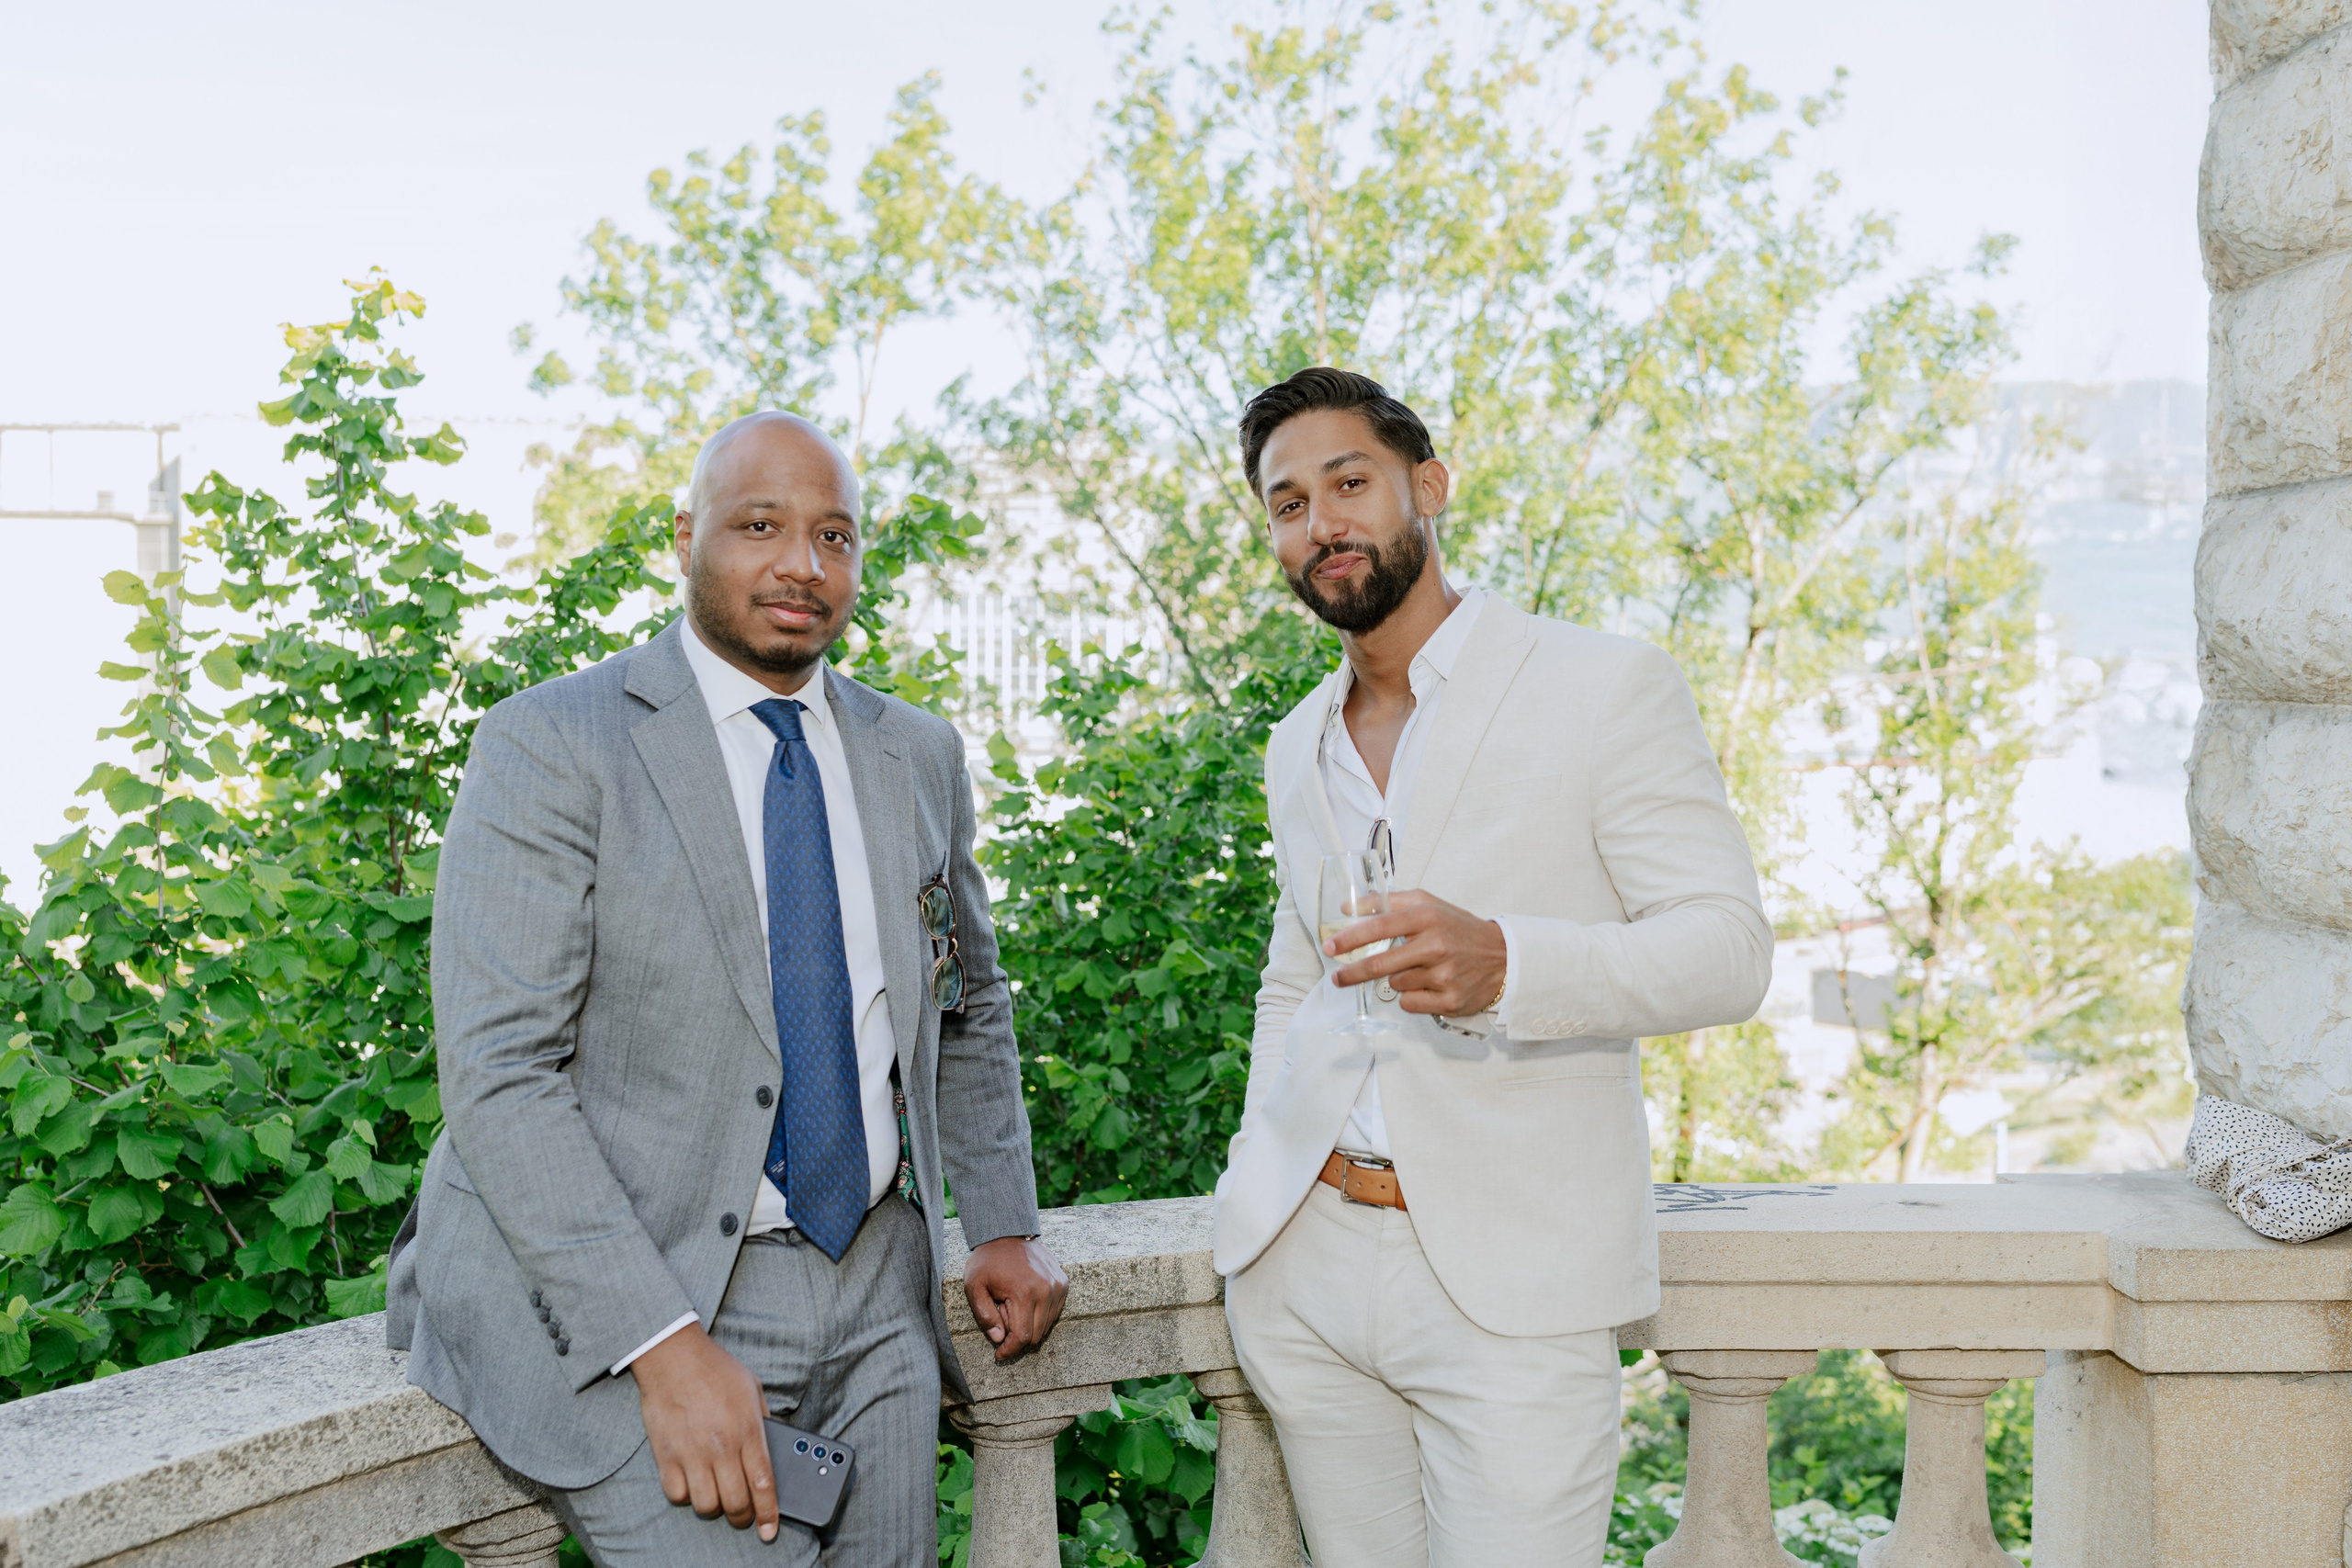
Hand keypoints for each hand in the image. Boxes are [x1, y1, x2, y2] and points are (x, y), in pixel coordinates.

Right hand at [630, 1322, 779, 1540]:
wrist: (673, 1356)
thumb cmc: (715, 1370)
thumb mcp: (753, 1389)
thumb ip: (763, 1422)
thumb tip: (770, 1450)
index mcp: (748, 1429)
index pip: (763, 1483)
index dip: (769, 1513)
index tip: (770, 1530)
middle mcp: (721, 1446)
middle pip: (735, 1503)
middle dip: (743, 1517)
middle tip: (743, 1515)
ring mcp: (692, 1453)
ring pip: (705, 1505)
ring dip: (714, 1507)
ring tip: (717, 1495)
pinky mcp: (666, 1455)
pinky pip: (676, 1494)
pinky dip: (685, 1496)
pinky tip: (691, 1482)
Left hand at [965, 1236, 1068, 1360]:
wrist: (1006, 1233)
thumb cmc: (987, 1261)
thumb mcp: (974, 1287)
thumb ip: (984, 1316)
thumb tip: (1000, 1339)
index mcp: (1024, 1292)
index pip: (1022, 1337)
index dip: (1010, 1350)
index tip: (999, 1355)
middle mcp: (1046, 1290)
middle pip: (1036, 1335)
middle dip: (1017, 1334)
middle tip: (1001, 1314)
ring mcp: (1057, 1286)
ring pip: (1046, 1326)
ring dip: (1028, 1323)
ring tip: (1012, 1304)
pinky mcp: (1063, 1283)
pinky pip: (1054, 1312)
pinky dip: (1039, 1314)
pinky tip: (1024, 1299)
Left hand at [1326, 888, 1506, 1016]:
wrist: (1503, 958)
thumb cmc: (1458, 929)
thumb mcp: (1428, 904)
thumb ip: (1388, 902)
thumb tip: (1348, 908)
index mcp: (1427, 917)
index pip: (1380, 926)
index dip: (1350, 938)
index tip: (1331, 947)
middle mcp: (1436, 946)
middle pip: (1380, 964)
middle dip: (1352, 972)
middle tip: (1338, 976)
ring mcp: (1444, 976)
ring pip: (1395, 984)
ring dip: (1397, 979)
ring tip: (1419, 969)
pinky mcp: (1450, 1001)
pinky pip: (1409, 1003)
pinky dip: (1411, 997)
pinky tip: (1427, 986)